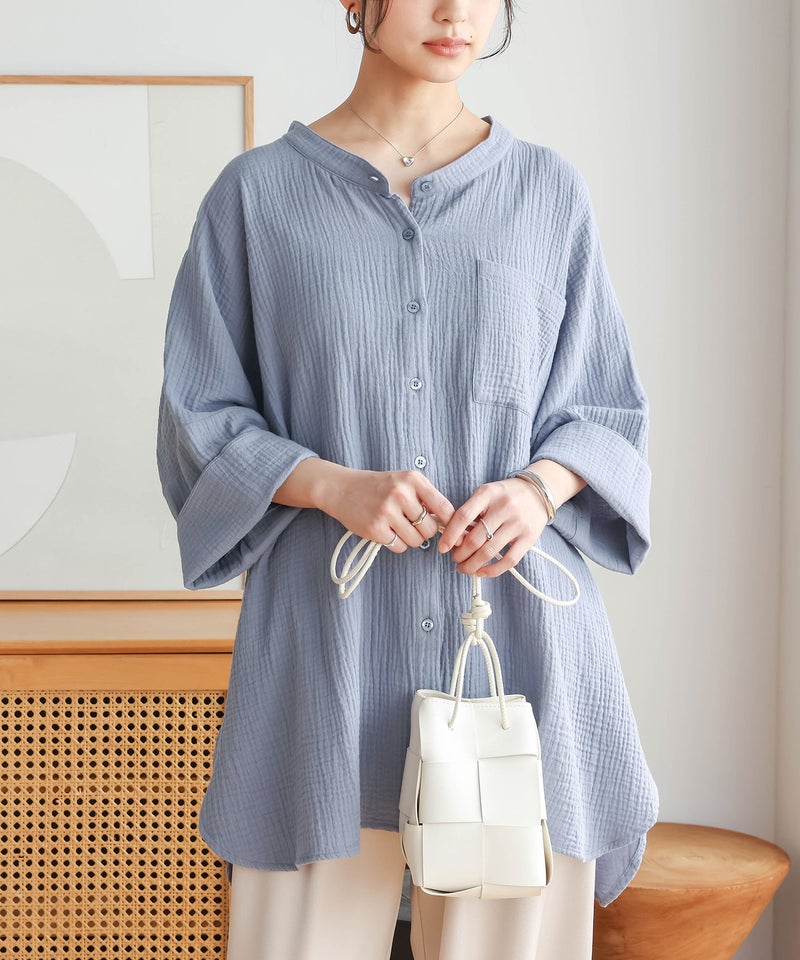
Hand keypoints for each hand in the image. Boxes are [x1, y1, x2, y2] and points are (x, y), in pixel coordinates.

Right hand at [322, 467, 453, 552]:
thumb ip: (427, 498)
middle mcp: (401, 494)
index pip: (445, 507)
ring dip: (410, 539)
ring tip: (398, 527)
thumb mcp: (404, 482)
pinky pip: (399, 547)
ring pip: (416, 541)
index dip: (451, 524)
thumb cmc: (379, 487)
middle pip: (431, 529)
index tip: (451, 532)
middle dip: (425, 532)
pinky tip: (386, 531)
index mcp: (413, 480)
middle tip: (412, 525)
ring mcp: (387, 512)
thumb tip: (452, 525)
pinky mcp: (375, 528)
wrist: (342, 489)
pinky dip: (396, 543)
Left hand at [437, 478, 548, 576]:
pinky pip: (509, 560)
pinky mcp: (530, 537)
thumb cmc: (505, 496)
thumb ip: (470, 512)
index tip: (442, 548)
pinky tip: (481, 572)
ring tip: (465, 568)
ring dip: (472, 565)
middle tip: (455, 559)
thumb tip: (452, 538)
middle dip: (460, 554)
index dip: (450, 535)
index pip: (463, 516)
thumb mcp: (485, 494)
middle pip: (475, 539)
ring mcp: (518, 523)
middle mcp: (504, 507)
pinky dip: (492, 570)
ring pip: (489, 552)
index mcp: (487, 494)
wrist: (537, 492)